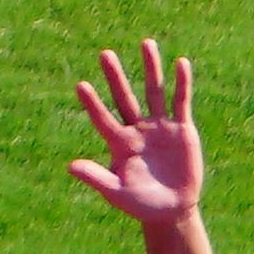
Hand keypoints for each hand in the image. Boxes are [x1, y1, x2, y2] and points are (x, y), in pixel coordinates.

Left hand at [68, 40, 206, 230]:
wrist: (171, 210)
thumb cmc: (140, 204)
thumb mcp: (116, 193)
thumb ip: (96, 178)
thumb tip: (71, 166)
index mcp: (119, 143)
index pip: (103, 118)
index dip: (92, 103)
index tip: (81, 85)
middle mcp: (137, 130)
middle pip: (125, 97)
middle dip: (115, 76)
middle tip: (104, 54)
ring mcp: (160, 128)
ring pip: (154, 92)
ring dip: (151, 69)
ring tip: (146, 43)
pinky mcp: (182, 131)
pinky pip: (181, 103)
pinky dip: (182, 84)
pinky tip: (181, 64)